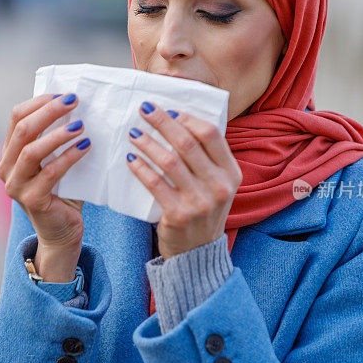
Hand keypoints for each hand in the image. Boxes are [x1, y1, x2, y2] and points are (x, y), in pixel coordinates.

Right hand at [0, 92, 90, 252]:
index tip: (65, 93)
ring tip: (81, 125)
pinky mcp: (33, 200)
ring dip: (58, 134)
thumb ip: (59, 138)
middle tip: (74, 100)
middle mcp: (7, 167)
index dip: (40, 102)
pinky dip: (69, 157)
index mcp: (10, 152)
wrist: (62, 231)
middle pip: (23, 130)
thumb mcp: (57, 160)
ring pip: (32, 151)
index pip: (17, 117)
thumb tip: (80, 107)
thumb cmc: (63, 191)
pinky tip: (85, 146)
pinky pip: (50, 173)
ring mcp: (16, 185)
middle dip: (49, 111)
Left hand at [126, 101, 241, 259]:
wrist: (197, 252)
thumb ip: (206, 159)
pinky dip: (141, 168)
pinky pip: (155, 184)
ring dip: (148, 142)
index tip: (169, 110)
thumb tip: (178, 122)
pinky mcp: (179, 215)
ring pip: (169, 161)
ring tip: (133, 133)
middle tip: (144, 109)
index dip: (187, 118)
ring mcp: (200, 201)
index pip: (211, 134)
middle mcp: (220, 186)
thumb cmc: (203, 211)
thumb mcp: (217, 185)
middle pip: (187, 143)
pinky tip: (131, 158)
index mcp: (231, 173)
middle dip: (163, 122)